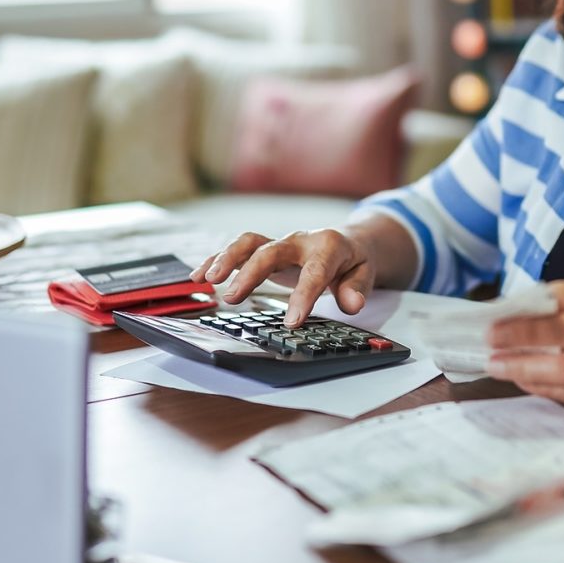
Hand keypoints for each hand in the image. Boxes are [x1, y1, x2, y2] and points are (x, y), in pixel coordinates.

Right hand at [190, 229, 374, 326]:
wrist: (346, 241)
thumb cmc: (352, 261)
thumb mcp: (365, 274)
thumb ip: (357, 289)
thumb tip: (352, 304)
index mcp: (327, 247)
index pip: (314, 272)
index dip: (303, 297)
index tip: (292, 322)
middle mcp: (298, 241)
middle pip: (270, 251)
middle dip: (250, 274)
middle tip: (233, 298)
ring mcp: (279, 243)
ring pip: (248, 243)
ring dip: (226, 259)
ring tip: (207, 280)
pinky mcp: (264, 249)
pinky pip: (237, 251)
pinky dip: (216, 260)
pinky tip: (198, 277)